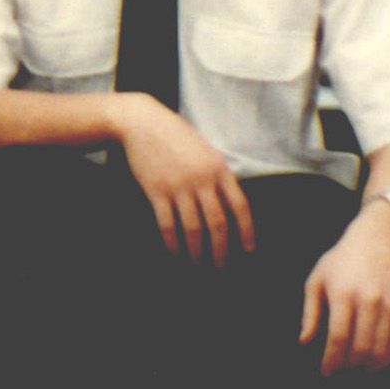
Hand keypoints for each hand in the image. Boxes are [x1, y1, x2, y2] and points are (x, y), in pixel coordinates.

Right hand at [114, 98, 254, 265]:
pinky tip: (175, 253)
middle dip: (220, 250)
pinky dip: (172, 243)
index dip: (246, 231)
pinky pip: (167, 224)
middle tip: (221, 266)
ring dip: (197, 251)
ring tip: (198, 265)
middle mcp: (201, 180)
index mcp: (219, 169)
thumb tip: (228, 206)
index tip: (248, 250)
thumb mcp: (205, 150)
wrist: (141, 122)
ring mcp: (178, 186)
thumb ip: (217, 175)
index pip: (239, 206)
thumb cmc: (175, 136)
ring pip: (192, 228)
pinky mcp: (156, 191)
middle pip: (217, 223)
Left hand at [301, 209, 389, 372]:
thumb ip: (311, 313)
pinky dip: (386, 358)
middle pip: (362, 348)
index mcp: (343, 294)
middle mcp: (369, 302)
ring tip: (356, 369)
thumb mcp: (317, 280)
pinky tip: (374, 362)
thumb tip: (304, 341)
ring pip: (382, 349)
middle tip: (340, 371)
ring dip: (368, 366)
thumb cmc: (341, 261)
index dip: (331, 360)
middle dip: (349, 366)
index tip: (325, 371)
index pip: (338, 337)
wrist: (378, 241)